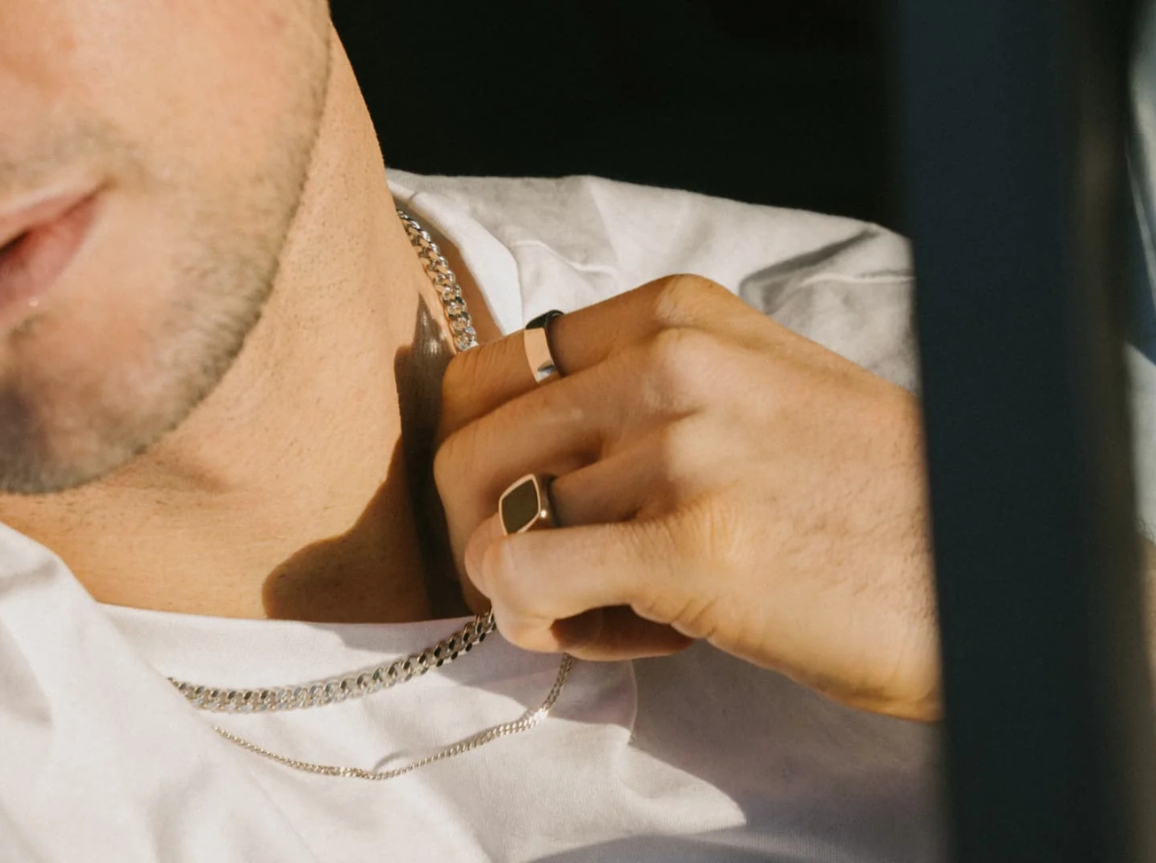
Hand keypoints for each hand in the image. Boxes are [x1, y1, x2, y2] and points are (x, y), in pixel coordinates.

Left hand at [434, 275, 939, 721]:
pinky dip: (543, 623)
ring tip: (618, 604)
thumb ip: (632, 391)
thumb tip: (508, 445)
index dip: (479, 458)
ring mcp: (683, 449)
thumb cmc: (858, 490)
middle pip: (465, 450)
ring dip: (532, 591)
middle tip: (545, 575)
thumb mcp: (748, 386)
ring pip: (492, 529)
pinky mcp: (695, 546)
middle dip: (478, 530)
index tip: (524, 506)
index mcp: (674, 314)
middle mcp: (669, 364)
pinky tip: (628, 630)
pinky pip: (526, 581)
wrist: (984, 570)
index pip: (484, 374)